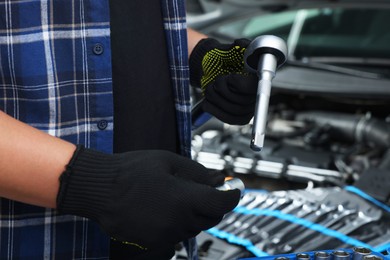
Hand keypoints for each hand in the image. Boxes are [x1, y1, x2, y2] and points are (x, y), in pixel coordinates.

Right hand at [57, 145, 239, 252]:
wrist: (99, 189)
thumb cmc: (131, 170)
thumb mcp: (168, 162)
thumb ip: (198, 173)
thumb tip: (219, 179)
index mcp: (183, 199)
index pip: (221, 204)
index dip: (232, 196)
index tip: (234, 190)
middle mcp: (177, 221)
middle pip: (211, 218)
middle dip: (214, 204)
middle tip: (206, 190)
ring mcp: (165, 235)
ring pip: (194, 228)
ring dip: (196, 214)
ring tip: (179, 197)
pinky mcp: (153, 243)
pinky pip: (176, 235)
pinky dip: (179, 223)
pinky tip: (165, 209)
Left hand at [189, 38, 257, 124]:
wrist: (212, 69)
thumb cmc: (224, 59)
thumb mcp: (233, 49)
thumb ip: (242, 45)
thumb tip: (241, 44)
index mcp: (258, 78)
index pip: (251, 87)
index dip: (237, 83)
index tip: (229, 77)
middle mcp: (256, 95)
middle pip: (238, 101)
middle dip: (222, 88)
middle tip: (218, 79)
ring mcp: (247, 108)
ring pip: (231, 110)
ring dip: (215, 97)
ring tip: (213, 87)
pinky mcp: (237, 117)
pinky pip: (226, 118)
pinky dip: (213, 108)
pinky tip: (209, 100)